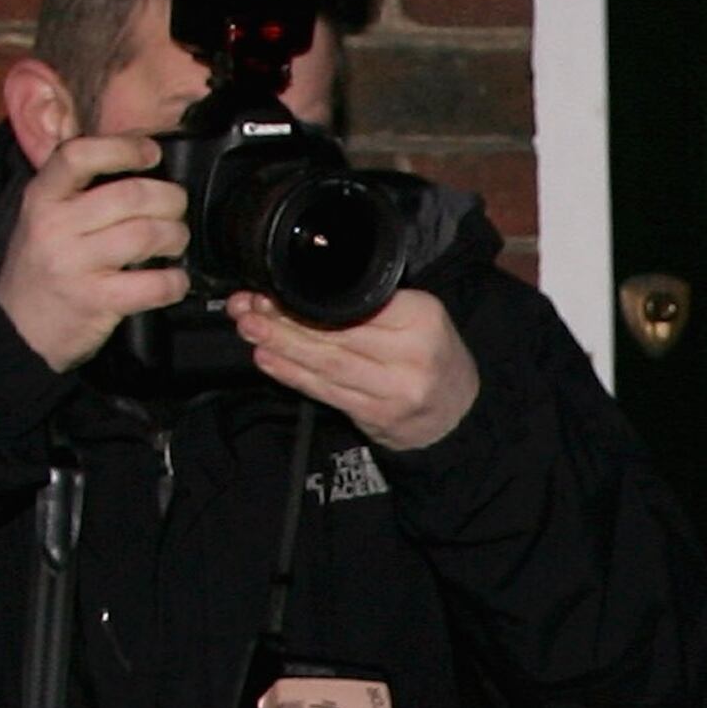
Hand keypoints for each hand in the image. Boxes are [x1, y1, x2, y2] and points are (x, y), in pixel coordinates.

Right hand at [0, 133, 188, 371]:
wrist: (16, 329)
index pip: (79, 155)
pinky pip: (151, 284)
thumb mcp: (41, 217)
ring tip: (175, 240)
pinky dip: (174, 281)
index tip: (151, 154)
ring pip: (146, 234)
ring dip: (175, 235)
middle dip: (169, 198)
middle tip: (176, 207)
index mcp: (41, 197)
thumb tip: (132, 155)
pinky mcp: (95, 301)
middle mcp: (54, 226)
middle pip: (129, 195)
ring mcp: (74, 264)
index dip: (123, 148)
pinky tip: (175, 280)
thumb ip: (75, 187)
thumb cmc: (40, 266)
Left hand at [227, 287, 478, 451]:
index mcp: (423, 317)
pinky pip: (326, 392)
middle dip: (284, 322)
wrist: (459, 415)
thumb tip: (305, 291)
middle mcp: (412, 354)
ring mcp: (394, 390)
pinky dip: (293, 375)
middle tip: (248, 309)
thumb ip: (374, 305)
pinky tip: (268, 360)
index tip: (273, 291)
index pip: (357, 306)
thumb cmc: (432, 357)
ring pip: (327, 365)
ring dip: (282, 347)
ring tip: (250, 330)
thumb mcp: (420, 317)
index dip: (309, 301)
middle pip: (337, 335)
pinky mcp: (376, 416)